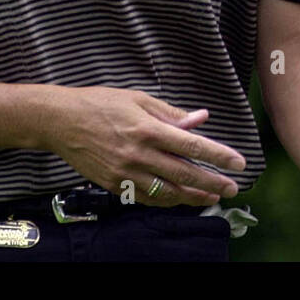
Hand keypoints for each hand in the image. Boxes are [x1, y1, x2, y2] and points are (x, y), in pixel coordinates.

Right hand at [44, 86, 246, 205]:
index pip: (192, 146)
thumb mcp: (138, 99)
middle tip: (232, 188)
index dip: (218, 156)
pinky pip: (146, 198)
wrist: (60, 121)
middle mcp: (138, 154)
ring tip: (211, 197)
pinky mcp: (114, 184)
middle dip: (212, 183)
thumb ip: (171, 113)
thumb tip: (200, 118)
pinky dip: (167, 200)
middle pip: (184, 174)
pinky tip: (180, 198)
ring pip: (167, 192)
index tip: (238, 163)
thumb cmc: (100, 104)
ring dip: (193, 197)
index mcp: (147, 129)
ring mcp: (125, 173)